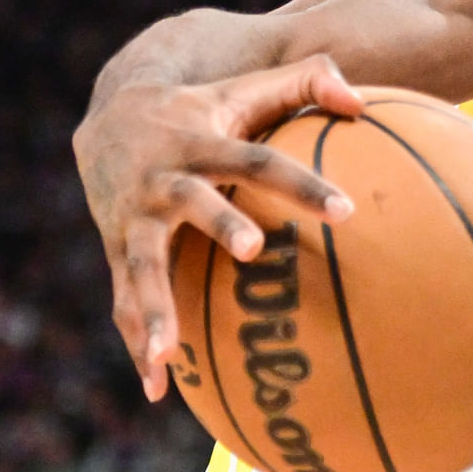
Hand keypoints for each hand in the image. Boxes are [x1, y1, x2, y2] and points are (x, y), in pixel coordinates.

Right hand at [72, 56, 363, 402]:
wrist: (109, 116)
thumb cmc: (204, 107)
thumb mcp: (249, 87)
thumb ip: (310, 81)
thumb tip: (363, 103)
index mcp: (204, 142)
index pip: (261, 160)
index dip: (302, 184)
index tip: (347, 212)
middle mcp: (165, 181)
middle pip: (193, 202)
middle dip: (220, 223)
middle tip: (253, 249)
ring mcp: (135, 219)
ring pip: (141, 264)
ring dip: (155, 308)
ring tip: (170, 355)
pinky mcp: (116, 249)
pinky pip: (124, 301)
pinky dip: (137, 343)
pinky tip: (158, 390)